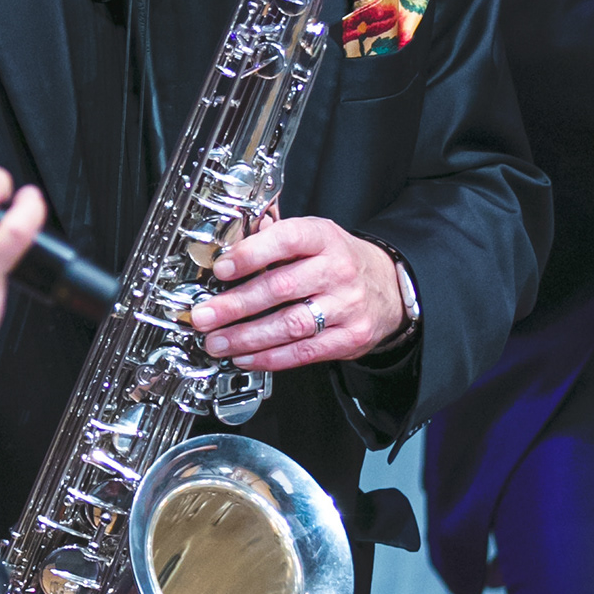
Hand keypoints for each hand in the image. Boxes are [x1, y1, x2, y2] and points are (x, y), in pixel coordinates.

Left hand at [188, 215, 405, 372]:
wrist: (389, 288)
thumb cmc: (339, 260)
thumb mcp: (315, 236)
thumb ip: (275, 236)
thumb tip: (231, 238)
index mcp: (325, 238)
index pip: (287, 240)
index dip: (251, 254)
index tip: (221, 268)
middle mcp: (338, 270)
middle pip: (281, 288)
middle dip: (235, 305)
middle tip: (205, 315)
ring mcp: (346, 306)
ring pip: (290, 324)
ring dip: (247, 337)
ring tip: (217, 342)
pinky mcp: (350, 337)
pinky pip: (304, 352)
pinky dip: (270, 358)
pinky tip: (245, 357)